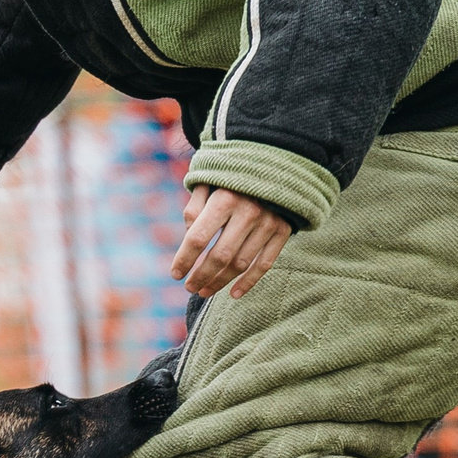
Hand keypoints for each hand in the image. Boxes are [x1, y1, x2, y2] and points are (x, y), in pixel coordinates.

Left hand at [172, 185, 291, 298]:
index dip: (184, 259)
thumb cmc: (231, 177)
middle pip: (219, 256)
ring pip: (240, 264)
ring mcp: (267, 223)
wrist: (275, 163)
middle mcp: (248, 212)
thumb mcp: (208, 183)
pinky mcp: (282, 230)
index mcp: (224, 198)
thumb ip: (195, 209)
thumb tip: (190, 241)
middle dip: (201, 276)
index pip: (198, 238)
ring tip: (204, 291)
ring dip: (220, 282)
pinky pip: (264, 264)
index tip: (175, 274)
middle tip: (189, 287)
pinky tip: (234, 293)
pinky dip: (249, 282)